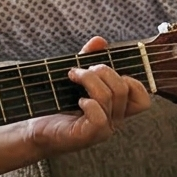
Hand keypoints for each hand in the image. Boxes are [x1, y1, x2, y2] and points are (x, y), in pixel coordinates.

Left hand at [19, 36, 150, 157]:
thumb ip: (89, 59)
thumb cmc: (56, 105)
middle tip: (82, 70)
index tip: (108, 72)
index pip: (142, 99)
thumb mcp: (76, 78)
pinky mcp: (88, 136)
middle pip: (124, 89)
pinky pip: (99, 117)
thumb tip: (100, 41)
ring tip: (73, 76)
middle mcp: (114, 120)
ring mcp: (103, 130)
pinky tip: (78, 102)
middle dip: (103, 71)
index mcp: (116, 108)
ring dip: (89, 80)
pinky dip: (89, 104)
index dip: (133, 81)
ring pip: (110, 97)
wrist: (34, 128)